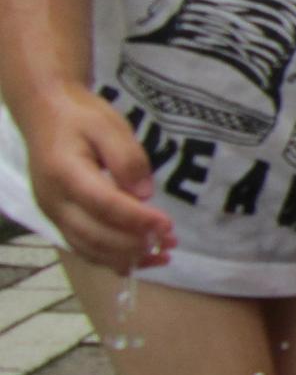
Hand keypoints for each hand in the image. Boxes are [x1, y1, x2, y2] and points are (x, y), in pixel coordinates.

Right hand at [23, 83, 175, 269]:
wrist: (45, 115)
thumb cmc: (80, 117)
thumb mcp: (109, 126)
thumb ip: (128, 159)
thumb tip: (144, 194)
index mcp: (65, 173)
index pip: (103, 204)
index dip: (137, 219)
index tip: (167, 225)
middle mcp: (54, 200)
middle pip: (94, 234)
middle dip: (135, 243)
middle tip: (170, 240)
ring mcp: (53, 214)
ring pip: (89, 248)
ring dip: (127, 256)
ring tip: (165, 253)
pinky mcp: (60, 220)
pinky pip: (84, 248)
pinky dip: (113, 258)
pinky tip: (142, 260)